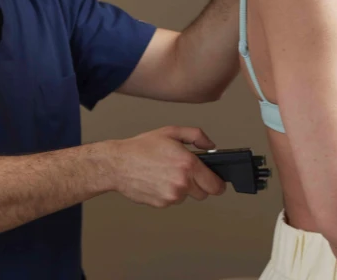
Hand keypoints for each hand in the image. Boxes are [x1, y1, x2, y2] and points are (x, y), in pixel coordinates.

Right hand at [108, 126, 226, 207]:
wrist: (118, 164)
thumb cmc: (141, 148)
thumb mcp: (171, 132)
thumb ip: (196, 136)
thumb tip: (210, 146)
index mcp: (188, 164)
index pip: (215, 185)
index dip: (218, 184)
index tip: (216, 182)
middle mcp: (182, 183)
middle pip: (204, 194)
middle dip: (199, 185)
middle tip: (186, 173)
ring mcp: (172, 196)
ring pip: (187, 197)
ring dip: (182, 189)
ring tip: (166, 174)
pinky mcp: (161, 204)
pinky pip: (172, 201)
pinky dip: (168, 193)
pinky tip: (158, 181)